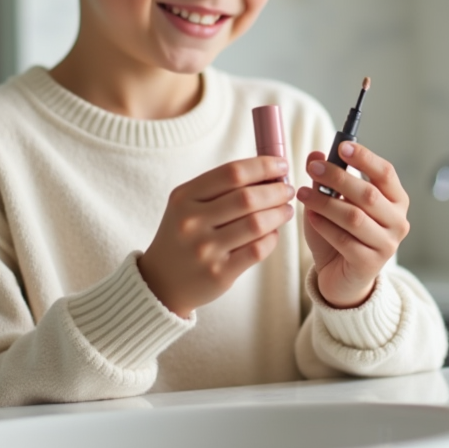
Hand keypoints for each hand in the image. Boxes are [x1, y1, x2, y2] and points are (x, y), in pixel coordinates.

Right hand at [138, 156, 293, 317]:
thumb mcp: (187, 204)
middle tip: (287, 190)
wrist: (161, 282)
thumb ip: (221, 187)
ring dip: (279, 214)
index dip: (263, 166)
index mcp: (184, 197)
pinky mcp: (219, 274)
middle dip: (276, 191)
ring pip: (257, 224)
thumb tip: (268, 172)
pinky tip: (273, 233)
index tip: (281, 166)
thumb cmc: (183, 234)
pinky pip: (257, 250)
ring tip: (285, 210)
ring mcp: (205, 250)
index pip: (232, 173)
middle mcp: (192, 222)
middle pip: (248, 198)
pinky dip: (271, 238)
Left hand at [298, 142, 409, 308]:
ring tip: (301, 193)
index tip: (342, 147)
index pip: (385, 173)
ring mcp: (387, 244)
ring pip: (354, 217)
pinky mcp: (370, 264)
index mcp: (395, 200)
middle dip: (338, 177)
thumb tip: (315, 153)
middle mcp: (397, 221)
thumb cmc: (339, 233)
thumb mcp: (331, 202)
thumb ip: (326, 180)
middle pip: (368, 193)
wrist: (340, 277)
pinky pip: (345, 240)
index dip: (365, 158)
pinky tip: (310, 217)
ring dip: (325, 202)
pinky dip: (324, 226)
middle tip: (312, 168)